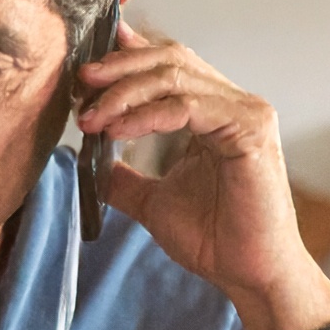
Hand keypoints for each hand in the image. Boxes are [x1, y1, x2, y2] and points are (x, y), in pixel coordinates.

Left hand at [77, 24, 329, 329]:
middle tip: (79, 85)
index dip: (126, 55)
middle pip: (169, 59)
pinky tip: (118, 132)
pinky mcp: (250, 130)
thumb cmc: (213, 239)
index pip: (168, 64)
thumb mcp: (152, 201)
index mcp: (213, 112)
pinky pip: (189, 107)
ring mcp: (246, 112)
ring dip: (124, 94)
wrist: (248, 274)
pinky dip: (147, 115)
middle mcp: (233, 103)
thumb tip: (85, 161)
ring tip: (90, 118)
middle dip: (118, 68)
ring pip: (175, 77)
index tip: (83, 69)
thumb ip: (123, 176)